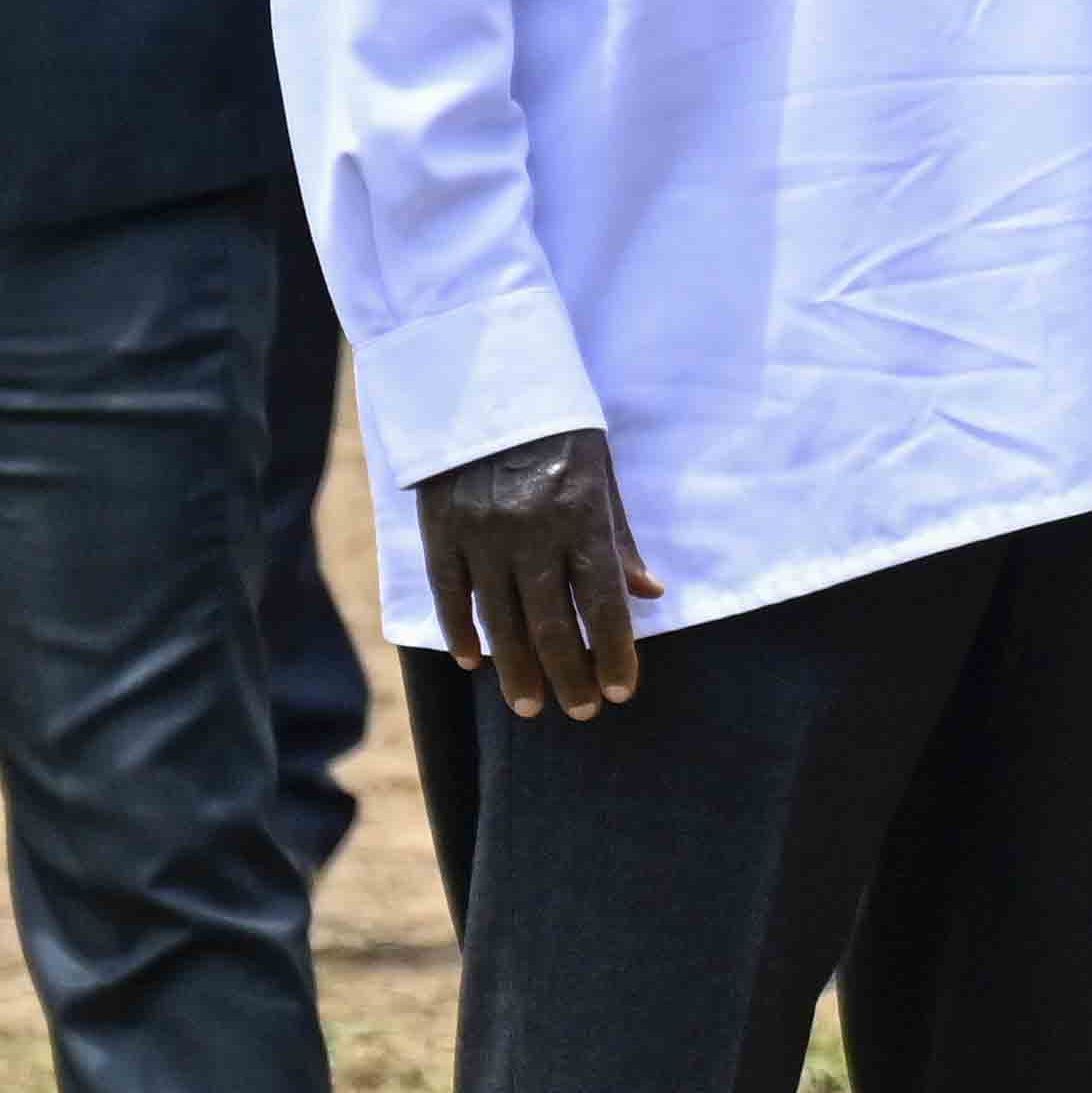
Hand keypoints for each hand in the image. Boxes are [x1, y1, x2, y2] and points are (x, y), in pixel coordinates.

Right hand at [421, 424, 650, 723]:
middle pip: (551, 623)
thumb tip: (650, 595)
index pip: (603, 602)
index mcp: (581, 514)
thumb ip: (620, 538)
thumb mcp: (602, 472)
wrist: (483, 381)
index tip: (622, 690)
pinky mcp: (440, 529)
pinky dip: (460, 633)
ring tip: (532, 706)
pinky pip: (450, 594)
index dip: (614, 653)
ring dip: (518, 670)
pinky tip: (474, 664)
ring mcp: (481, 532)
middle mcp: (531, 529)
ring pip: (499, 620)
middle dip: (571, 675)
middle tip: (582, 711)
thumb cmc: (557, 430)